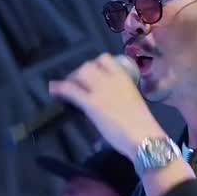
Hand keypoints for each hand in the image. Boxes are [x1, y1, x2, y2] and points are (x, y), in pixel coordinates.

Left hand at [48, 53, 163, 160]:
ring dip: (72, 79)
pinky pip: (71, 90)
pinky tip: (53, 90)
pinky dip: (60, 88)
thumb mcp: (133, 101)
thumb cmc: (143, 124)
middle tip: (77, 83)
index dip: (95, 64)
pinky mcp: (91, 103)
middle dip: (80, 72)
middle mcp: (111, 78)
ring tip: (68, 88)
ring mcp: (100, 89)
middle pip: (88, 65)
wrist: (143, 136)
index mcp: (124, 77)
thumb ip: (120, 95)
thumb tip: (109, 101)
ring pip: (79, 74)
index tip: (92, 72)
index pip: (105, 59)